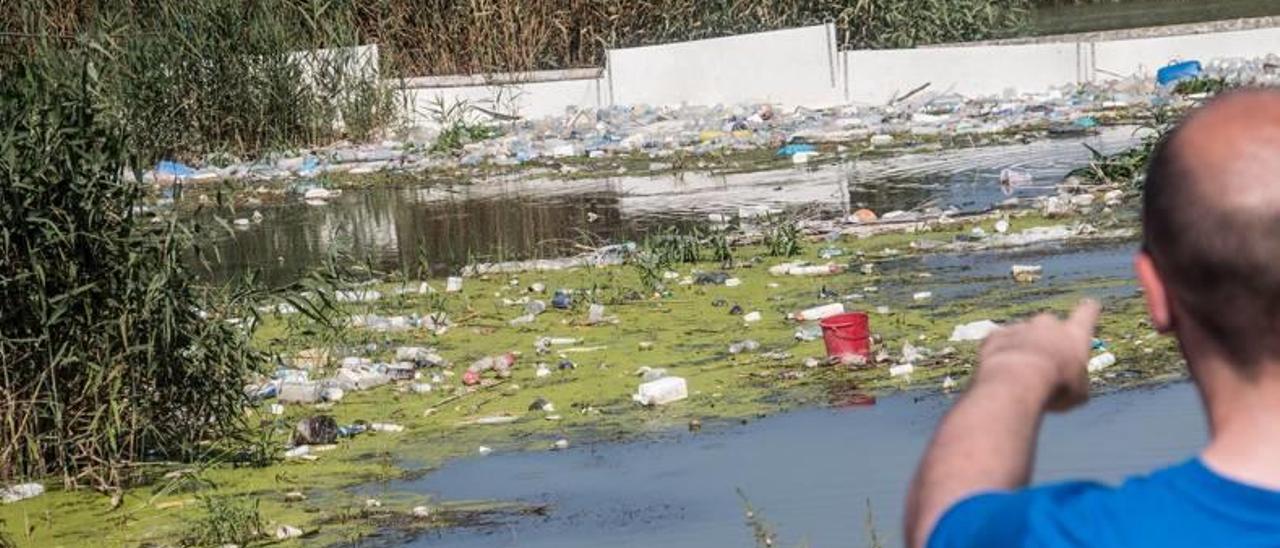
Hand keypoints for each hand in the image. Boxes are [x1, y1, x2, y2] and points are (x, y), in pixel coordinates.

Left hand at [976, 300, 1101, 411]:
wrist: (1015, 380)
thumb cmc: (1055, 387)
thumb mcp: (1078, 393)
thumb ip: (1076, 381)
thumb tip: (1071, 385)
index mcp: (1074, 333)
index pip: (1087, 313)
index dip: (1089, 310)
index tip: (1090, 305)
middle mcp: (1047, 323)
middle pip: (1050, 325)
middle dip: (1047, 339)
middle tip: (1044, 364)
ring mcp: (1019, 327)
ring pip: (1022, 335)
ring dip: (1022, 349)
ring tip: (1019, 375)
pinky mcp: (996, 335)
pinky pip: (999, 343)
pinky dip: (1000, 354)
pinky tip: (1001, 373)